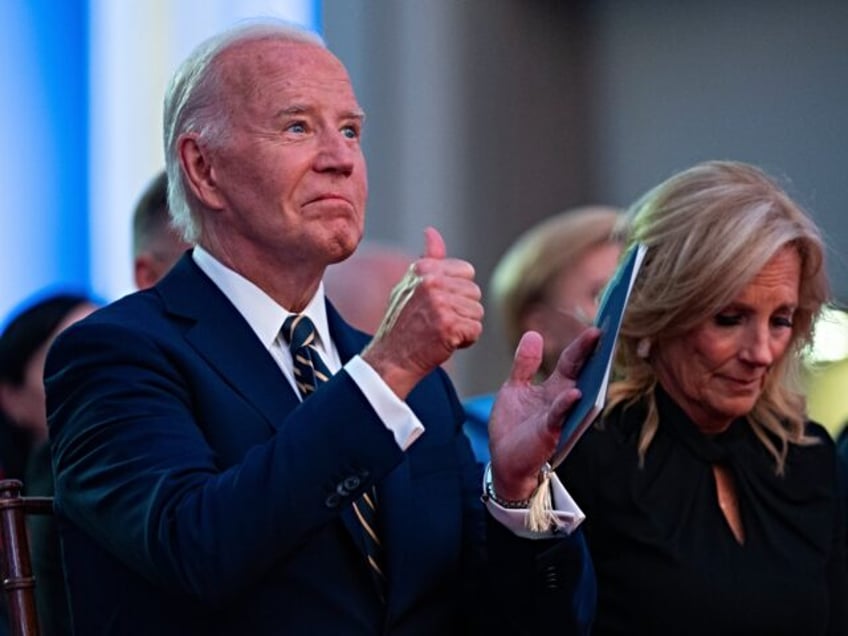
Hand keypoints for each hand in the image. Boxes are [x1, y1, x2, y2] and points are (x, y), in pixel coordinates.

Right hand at [362, 227, 482, 397]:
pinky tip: (444, 343)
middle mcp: (431, 282)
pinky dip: (465, 341)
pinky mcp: (449, 326)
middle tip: (437, 322)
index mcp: (424, 269)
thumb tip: (432, 231)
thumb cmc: (403, 323)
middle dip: (462, 310)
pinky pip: (475, 330)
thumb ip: (428, 259)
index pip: (467, 272)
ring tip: (440, 332)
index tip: (437, 305)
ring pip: (477, 312)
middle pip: (475, 293)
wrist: (391, 359)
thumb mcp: (410, 285)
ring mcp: (440, 304)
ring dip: (464, 326)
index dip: (457, 292)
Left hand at [488, 327, 599, 500]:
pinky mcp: (548, 431)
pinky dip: (566, 404)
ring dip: (587, 375)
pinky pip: (559, 415)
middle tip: (603, 331)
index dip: (582, 344)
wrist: (504, 460)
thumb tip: (533, 334)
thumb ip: (525, 364)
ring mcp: (557, 416)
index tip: (597, 326)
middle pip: (579, 371)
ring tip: (597, 352)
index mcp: (555, 388)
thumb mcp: (515, 388)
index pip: (572, 361)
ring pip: (576, 391)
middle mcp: (562, 400)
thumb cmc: (513, 426)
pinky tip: (574, 392)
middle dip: (591, 352)